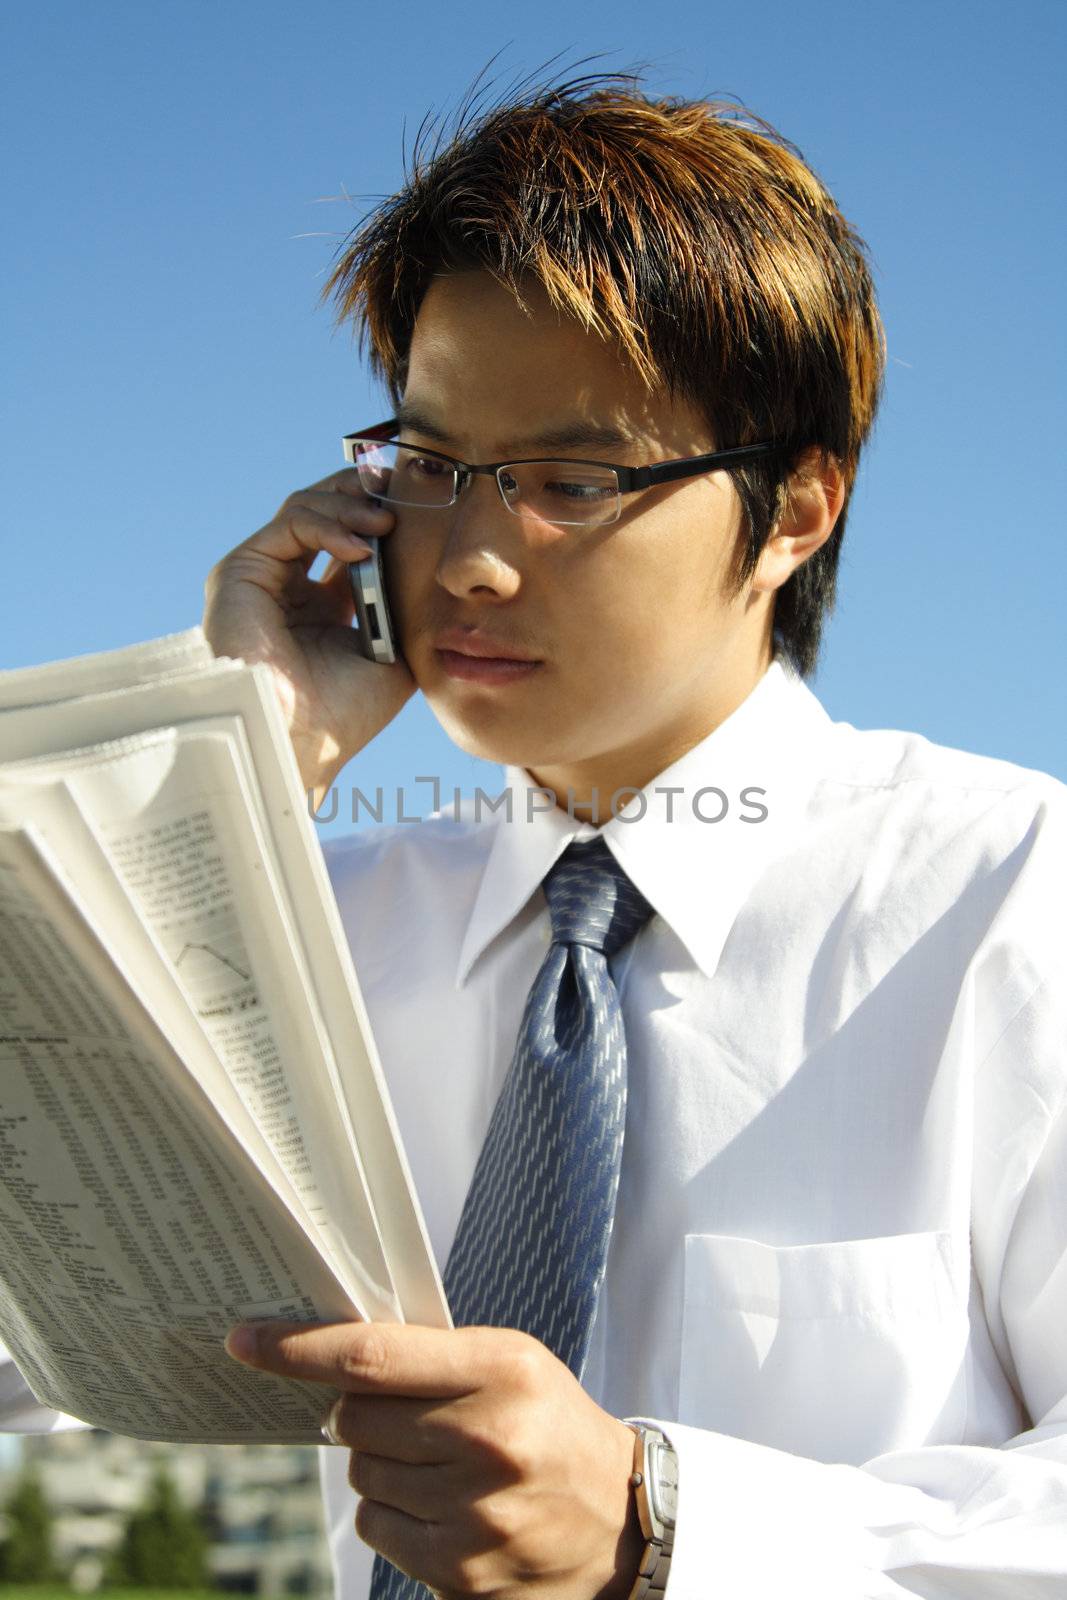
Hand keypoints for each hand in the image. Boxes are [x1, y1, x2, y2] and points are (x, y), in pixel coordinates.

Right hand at [203, 470, 415, 806]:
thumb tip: (431, 572)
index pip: (349, 543)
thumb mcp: (394, 658)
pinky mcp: (240, 571)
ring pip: (305, 509)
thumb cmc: (343, 714)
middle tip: (399, 482)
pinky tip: (362, 544)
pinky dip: (330, 524)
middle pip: (325, 514)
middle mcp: (287, 589)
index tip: (418, 502)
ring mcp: (261, 578)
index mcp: (320, 609)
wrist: (299, 741)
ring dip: (351, 506)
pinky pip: (290, 522)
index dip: (380, 517)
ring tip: (387, 520)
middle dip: (364, 493)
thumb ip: (405, 612)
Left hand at [224, 1320, 643, 1599]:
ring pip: (362, 1479)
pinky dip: (393, 1513)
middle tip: (398, 1413)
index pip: (373, 1357)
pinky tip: (440, 1505)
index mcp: (503, 1371)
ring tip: (436, 1462)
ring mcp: (476, 1516)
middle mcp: (488, 1442)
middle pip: (354, 1422)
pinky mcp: (465, 1574)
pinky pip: (380, 1532)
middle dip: (355, 1414)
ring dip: (380, 1466)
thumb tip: (327, 1359)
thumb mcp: (511, 1363)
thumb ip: (432, 1357)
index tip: (243, 1340)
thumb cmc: (550, 1423)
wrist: (620, 1519)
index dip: (297, 1348)